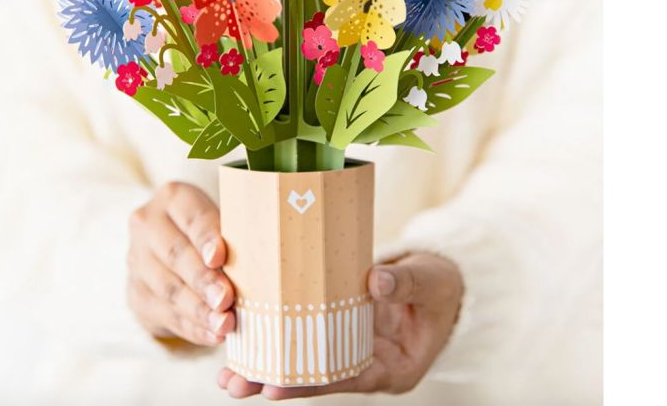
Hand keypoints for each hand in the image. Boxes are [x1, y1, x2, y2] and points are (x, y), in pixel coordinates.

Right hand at [127, 181, 234, 345]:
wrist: (170, 250)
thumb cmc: (212, 233)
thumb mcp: (223, 221)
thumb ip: (237, 236)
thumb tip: (266, 262)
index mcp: (174, 197)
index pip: (191, 217)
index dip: (206, 238)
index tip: (220, 258)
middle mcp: (147, 225)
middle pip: (176, 254)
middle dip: (203, 280)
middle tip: (225, 299)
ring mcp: (137, 260)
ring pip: (168, 288)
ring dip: (199, 310)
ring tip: (224, 324)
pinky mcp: (136, 294)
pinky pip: (165, 314)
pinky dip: (193, 328)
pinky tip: (213, 336)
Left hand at [217, 253, 462, 398]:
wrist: (440, 280)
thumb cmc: (441, 286)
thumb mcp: (432, 283)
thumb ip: (407, 283)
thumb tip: (375, 280)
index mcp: (393, 367)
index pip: (345, 379)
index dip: (309, 383)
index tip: (273, 387)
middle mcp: (365, 363)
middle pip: (314, 378)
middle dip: (272, 382)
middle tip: (233, 385)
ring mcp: (347, 346)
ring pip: (302, 360)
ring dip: (264, 363)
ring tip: (225, 373)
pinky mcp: (333, 325)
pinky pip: (301, 332)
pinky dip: (274, 334)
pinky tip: (243, 332)